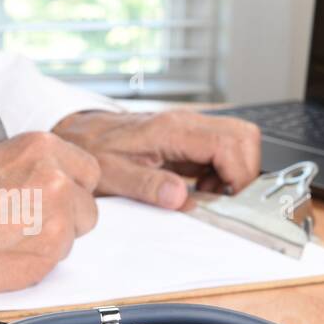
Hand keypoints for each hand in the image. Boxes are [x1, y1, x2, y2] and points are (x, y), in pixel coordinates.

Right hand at [0, 131, 99, 294]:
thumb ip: (34, 171)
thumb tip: (56, 184)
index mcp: (43, 148)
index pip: (88, 171)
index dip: (71, 187)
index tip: (57, 195)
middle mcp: (57, 180)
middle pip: (87, 207)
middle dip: (66, 217)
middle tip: (31, 222)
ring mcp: (56, 220)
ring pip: (73, 236)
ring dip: (50, 240)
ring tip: (8, 236)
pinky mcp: (47, 255)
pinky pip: (55, 260)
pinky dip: (36, 260)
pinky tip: (3, 251)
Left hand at [51, 109, 261, 209]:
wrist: (79, 134)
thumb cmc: (92, 150)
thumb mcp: (112, 175)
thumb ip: (147, 186)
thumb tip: (181, 197)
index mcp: (172, 130)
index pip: (230, 142)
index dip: (240, 174)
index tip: (228, 200)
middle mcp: (186, 124)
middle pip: (244, 136)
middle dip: (244, 172)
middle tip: (222, 199)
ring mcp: (190, 130)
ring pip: (237, 142)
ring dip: (232, 174)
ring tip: (206, 195)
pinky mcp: (188, 140)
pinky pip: (221, 152)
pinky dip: (220, 174)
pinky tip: (198, 189)